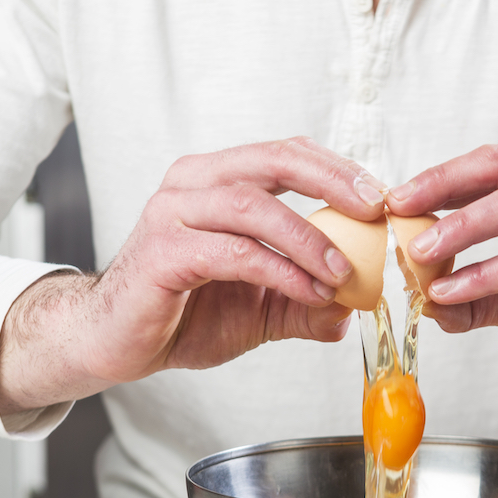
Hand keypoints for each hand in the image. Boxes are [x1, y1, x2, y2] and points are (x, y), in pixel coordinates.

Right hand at [0, 137, 386, 414]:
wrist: (117, 343)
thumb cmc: (184, 314)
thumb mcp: (262, 309)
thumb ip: (306, 302)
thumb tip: (355, 307)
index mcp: (218, 180)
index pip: (287, 154)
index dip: (338, 169)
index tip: (380, 199)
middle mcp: (193, 183)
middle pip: (274, 159)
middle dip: (333, 181)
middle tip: (373, 211)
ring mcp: (173, 213)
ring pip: (254, 206)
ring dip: (309, 239)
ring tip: (343, 273)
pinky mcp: (163, 252)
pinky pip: (235, 252)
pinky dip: (281, 271)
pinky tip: (309, 292)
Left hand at [386, 141, 497, 395]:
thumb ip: (474, 290)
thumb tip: (418, 298)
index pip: (488, 163)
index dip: (436, 179)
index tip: (392, 200)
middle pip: (496, 167)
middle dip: (437, 188)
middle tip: (394, 213)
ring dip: (458, 228)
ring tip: (415, 254)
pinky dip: (488, 271)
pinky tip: (452, 289)